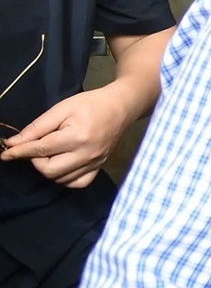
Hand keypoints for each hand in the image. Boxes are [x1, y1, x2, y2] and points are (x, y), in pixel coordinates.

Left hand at [0, 82, 137, 186]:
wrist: (122, 107)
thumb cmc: (90, 104)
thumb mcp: (62, 108)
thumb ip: (37, 127)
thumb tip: (14, 143)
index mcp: (77, 137)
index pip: (40, 150)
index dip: (19, 152)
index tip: (5, 153)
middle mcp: (86, 154)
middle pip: (48, 170)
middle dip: (35, 161)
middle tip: (36, 147)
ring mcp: (94, 163)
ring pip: (60, 179)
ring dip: (48, 169)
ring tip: (50, 153)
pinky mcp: (99, 167)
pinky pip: (77, 183)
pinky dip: (64, 178)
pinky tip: (62, 165)